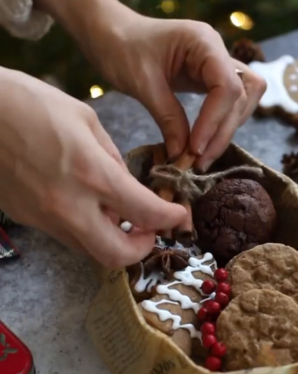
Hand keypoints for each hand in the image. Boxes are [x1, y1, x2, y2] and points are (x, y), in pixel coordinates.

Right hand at [0, 68, 185, 266]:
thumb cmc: (28, 103)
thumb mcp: (85, 119)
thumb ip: (113, 157)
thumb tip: (127, 184)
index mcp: (92, 174)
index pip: (146, 214)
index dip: (170, 219)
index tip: (179, 214)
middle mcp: (70, 206)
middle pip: (118, 256)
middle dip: (142, 248)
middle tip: (149, 229)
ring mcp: (46, 218)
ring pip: (91, 251)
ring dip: (114, 240)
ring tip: (120, 215)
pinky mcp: (29, 220)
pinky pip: (68, 237)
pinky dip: (88, 230)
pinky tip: (87, 206)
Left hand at [38, 0, 265, 171]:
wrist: (110, 34)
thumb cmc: (121, 47)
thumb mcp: (142, 83)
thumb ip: (167, 117)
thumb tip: (182, 155)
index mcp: (203, 43)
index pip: (227, 86)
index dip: (214, 122)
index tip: (195, 150)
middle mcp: (217, 53)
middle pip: (240, 98)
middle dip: (221, 133)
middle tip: (198, 162)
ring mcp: (217, 66)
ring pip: (242, 102)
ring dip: (227, 131)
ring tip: (202, 157)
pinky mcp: (210, 81)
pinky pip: (229, 105)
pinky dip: (221, 126)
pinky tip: (204, 144)